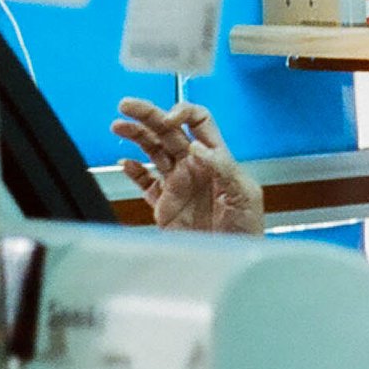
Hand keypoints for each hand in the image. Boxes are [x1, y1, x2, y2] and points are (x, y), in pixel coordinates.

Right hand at [111, 97, 264, 235]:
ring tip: (119, 126)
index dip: (183, 112)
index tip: (169, 118)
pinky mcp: (165, 205)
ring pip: (153, 150)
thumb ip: (223, 168)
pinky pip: (145, 183)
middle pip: (168, 130)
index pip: (199, 121)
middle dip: (148, 114)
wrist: (233, 263)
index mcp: (217, 158)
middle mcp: (195, 166)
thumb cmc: (248, 231)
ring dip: (136, 135)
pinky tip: (125, 162)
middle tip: (128, 105)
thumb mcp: (245, 195)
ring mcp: (178, 184)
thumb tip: (197, 148)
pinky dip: (133, 172)